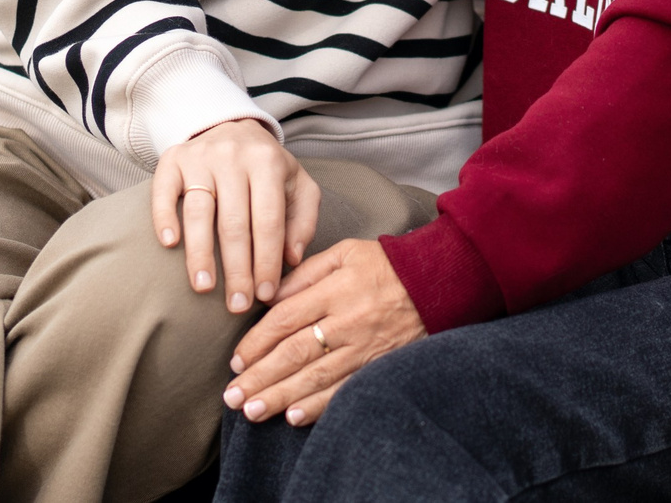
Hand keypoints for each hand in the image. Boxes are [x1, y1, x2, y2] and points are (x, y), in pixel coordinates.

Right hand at [152, 118, 320, 312]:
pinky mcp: (172, 159)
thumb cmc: (267, 168)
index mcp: (268, 163)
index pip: (269, 221)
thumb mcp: (298, 186)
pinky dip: (164, 217)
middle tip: (237, 305)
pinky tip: (169, 244)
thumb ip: (303, 221)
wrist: (231, 126)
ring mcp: (200, 157)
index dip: (267, 261)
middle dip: (237, 269)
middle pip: (234, 222)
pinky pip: (164, 191)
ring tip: (204, 287)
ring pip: (199, 211)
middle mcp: (233, 157)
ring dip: (200, 253)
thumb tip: (291, 259)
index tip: (265, 295)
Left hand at [224, 238, 425, 427]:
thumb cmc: (385, 265)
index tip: (236, 362)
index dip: (256, 343)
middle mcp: (347, 321)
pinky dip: (319, 406)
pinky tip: (294, 418)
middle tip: (231, 398)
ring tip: (252, 412)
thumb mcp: (344, 253)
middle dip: (259, 378)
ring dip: (280, 397)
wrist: (438, 282)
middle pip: (294, 354)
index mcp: (334, 290)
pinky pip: (345, 390)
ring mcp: (364, 348)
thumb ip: (305, 273)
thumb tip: (268, 297)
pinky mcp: (379, 365)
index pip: (284, 320)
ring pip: (315, 377)